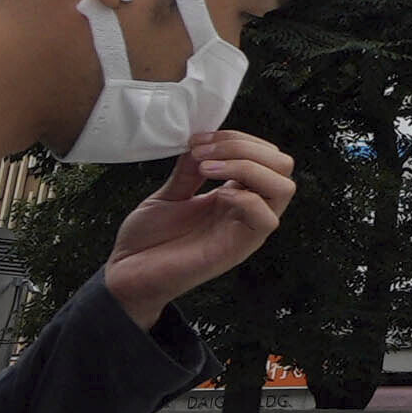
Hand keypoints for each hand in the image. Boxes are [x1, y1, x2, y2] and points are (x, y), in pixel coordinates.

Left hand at [101, 127, 301, 320]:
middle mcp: (247, 211)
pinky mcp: (237, 250)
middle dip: (246, 147)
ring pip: (283, 187)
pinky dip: (245, 197)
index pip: (265, 156)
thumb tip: (205, 142)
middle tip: (205, 151)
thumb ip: (190, 169)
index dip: (237, 138)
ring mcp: (246, 230)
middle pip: (283, 166)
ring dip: (248, 166)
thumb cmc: (148, 240)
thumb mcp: (170, 193)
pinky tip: (216, 194)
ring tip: (208, 166)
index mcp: (235, 194)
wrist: (127, 274)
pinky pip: (266, 219)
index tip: (198, 139)